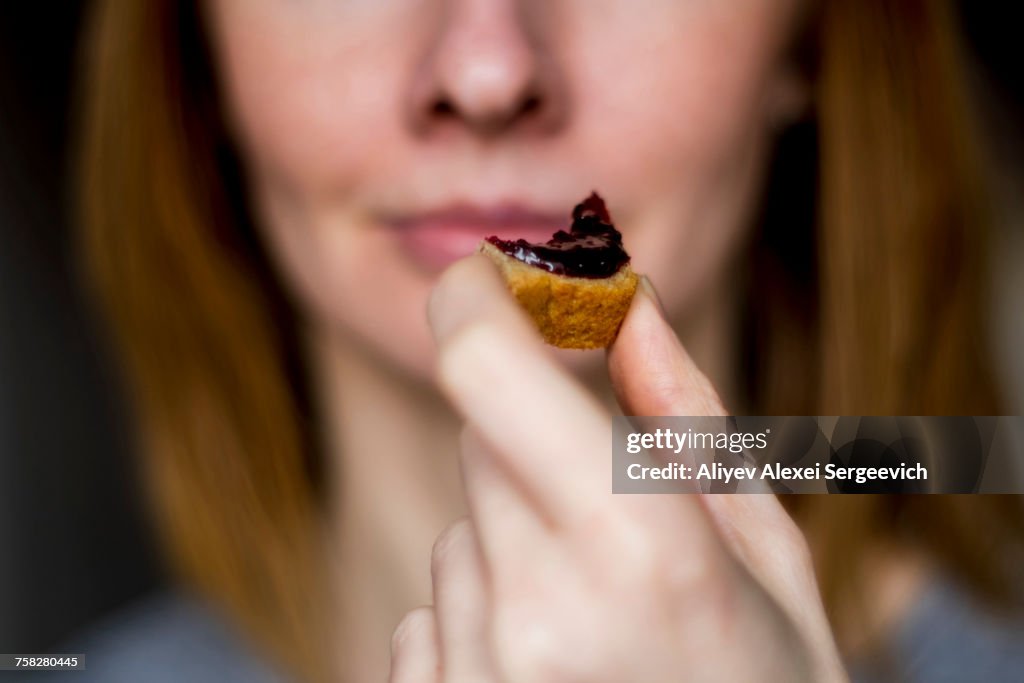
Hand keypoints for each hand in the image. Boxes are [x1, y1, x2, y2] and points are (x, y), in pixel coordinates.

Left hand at [389, 255, 847, 682]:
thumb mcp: (762, 551)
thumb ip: (685, 414)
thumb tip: (628, 300)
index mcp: (642, 543)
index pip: (485, 369)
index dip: (470, 301)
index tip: (484, 277)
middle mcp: (541, 608)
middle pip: (481, 443)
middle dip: (538, 448)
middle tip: (612, 519)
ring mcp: (477, 673)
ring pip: (460, 530)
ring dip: (514, 545)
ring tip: (596, 621)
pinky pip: (429, 615)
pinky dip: (478, 618)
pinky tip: (552, 672)